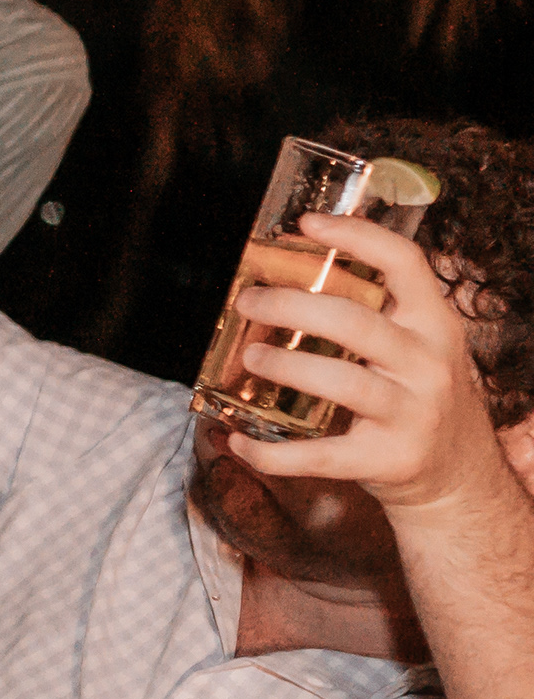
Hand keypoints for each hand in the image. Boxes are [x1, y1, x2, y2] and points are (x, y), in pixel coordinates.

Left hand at [227, 214, 519, 525]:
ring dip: (284, 366)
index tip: (306, 223)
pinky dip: (271, 452)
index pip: (405, 264)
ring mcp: (412, 415)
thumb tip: (284, 263)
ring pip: (341, 381)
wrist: (461, 475)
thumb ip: (372, 309)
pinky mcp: (389, 460)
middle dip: (290, 305)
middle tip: (246, 300)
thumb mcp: (415, 344)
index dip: (356, 236)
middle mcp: (429, 365)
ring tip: (250, 356)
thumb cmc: (418, 393)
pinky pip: (321, 455)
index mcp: (434, 324)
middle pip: (354, 321)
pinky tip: (238, 440)